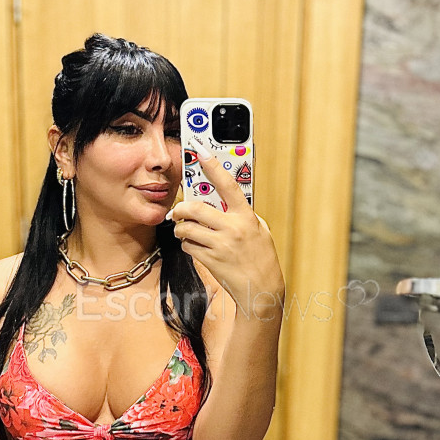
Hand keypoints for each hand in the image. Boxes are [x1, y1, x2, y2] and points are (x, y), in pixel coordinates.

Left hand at [169, 139, 283, 314]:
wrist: (261, 290)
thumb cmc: (261, 258)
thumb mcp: (259, 231)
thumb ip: (242, 215)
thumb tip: (222, 202)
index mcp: (246, 217)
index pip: (228, 184)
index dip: (213, 165)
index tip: (200, 150)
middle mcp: (233, 228)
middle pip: (195, 208)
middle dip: (181, 208)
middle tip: (177, 210)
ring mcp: (220, 245)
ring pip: (186, 228)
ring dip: (180, 228)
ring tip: (184, 231)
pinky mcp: (210, 260)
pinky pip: (188, 246)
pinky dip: (187, 244)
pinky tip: (194, 246)